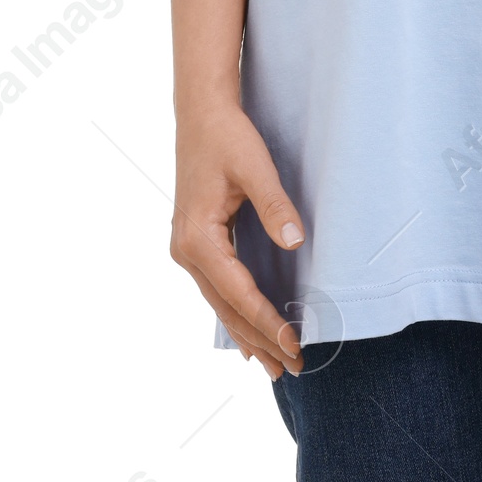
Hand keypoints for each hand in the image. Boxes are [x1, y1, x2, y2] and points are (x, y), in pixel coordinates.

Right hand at [171, 99, 306, 380]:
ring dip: (247, 333)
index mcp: (197, 240)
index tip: (295, 343)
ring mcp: (187, 250)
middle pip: (227, 307)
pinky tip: (248, 332)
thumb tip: (295, 243)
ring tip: (273, 364)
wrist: (201, 112)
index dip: (267, 321)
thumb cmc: (228, 136)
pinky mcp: (195, 243)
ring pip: (220, 303)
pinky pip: (217, 288)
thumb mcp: (255, 167)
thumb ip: (274, 206)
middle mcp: (186, 252)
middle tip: (292, 368)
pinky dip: (235, 311)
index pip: (238, 293)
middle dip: (260, 339)